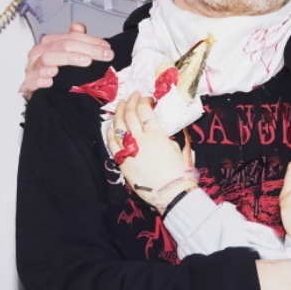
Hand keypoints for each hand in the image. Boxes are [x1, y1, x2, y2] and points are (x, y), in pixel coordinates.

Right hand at [21, 22, 113, 98]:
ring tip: (83, 60)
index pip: (70, 37)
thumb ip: (74, 40)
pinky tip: (51, 80)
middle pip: (60, 46)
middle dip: (85, 49)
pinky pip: (30, 81)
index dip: (90, 41)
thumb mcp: (67, 56)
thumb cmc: (54, 72)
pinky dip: (40, 79)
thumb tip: (78, 26)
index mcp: (48, 45)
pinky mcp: (27, 86)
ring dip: (65, 59)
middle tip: (103, 54)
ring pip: (45, 59)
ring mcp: (32, 69)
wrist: (40, 94)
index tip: (107, 48)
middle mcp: (38, 54)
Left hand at [104, 91, 191, 210]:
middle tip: (132, 96)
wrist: (171, 193)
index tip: (147, 99)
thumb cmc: (179, 172)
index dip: (144, 101)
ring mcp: (129, 150)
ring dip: (118, 112)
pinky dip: (110, 131)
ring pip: (118, 125)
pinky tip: (111, 125)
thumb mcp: (178, 148)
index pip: (145, 110)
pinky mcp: (122, 161)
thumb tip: (160, 129)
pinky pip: (112, 143)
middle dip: (130, 101)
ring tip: (120, 104)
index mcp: (156, 135)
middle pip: (130, 114)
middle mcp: (140, 140)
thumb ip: (167, 136)